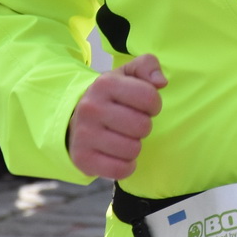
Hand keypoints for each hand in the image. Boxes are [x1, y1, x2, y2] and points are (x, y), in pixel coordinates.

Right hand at [67, 54, 167, 180]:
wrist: (75, 119)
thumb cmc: (111, 97)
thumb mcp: (127, 74)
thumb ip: (148, 66)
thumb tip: (161, 82)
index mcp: (104, 83)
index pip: (150, 97)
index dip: (153, 104)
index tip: (143, 106)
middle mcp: (91, 108)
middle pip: (143, 126)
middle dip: (144, 126)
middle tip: (132, 124)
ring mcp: (84, 134)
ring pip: (133, 149)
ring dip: (134, 146)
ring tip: (124, 138)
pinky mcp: (82, 159)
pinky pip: (120, 170)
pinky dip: (126, 166)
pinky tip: (119, 156)